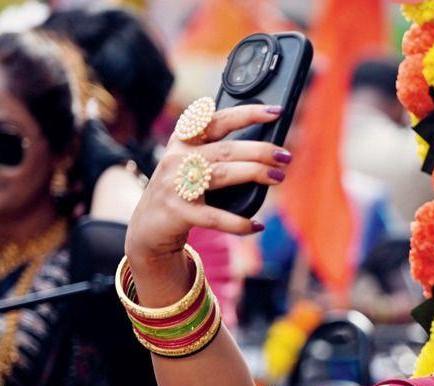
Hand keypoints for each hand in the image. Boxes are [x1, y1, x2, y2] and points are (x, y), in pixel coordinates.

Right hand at [125, 104, 290, 265]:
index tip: (274, 111)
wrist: (148, 226)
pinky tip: (256, 225)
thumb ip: (218, 152)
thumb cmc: (180, 190)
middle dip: (260, 150)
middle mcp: (177, 158)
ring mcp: (176, 185)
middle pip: (225, 149)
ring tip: (278, 176)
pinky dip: (238, 222)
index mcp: (183, 141)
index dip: (246, 113)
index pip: (216, 120)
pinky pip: (214, 217)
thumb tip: (266, 150)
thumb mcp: (191, 163)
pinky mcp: (179, 213)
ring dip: (255, 173)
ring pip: (222, 174)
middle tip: (285, 156)